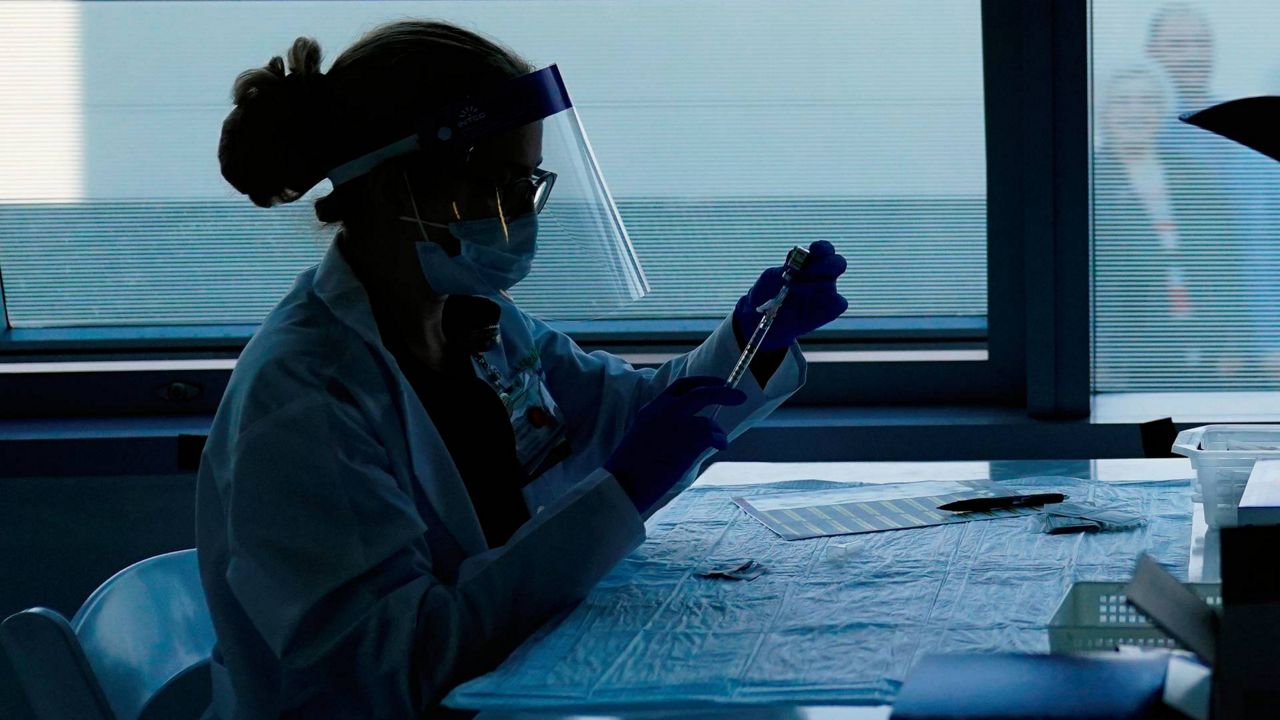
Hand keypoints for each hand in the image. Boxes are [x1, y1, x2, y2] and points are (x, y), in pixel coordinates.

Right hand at [605, 376, 746, 512]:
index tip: (714, 383)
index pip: (680, 386)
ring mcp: (678, 422)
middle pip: (701, 392)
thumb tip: (686, 434)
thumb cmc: (631, 469)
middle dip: (722, 392)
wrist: (624, 482)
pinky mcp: (690, 437)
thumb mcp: (644, 438)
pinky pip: (714, 434)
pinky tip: (719, 447)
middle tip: (737, 396)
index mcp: (652, 408)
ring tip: (717, 444)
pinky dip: (721, 440)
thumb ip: (662, 428)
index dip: (701, 382)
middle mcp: (665, 410)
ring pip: (709, 420)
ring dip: (717, 431)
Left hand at [734, 241, 847, 351]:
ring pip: (833, 283)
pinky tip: (808, 306)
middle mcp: (821, 275)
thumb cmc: (768, 292)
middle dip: (826, 264)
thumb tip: (796, 272)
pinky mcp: (829, 311)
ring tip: (793, 289)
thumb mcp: (770, 277)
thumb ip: (783, 271)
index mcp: (810, 261)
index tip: (812, 250)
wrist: (763, 317)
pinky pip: (839, 304)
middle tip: (808, 270)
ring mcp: (826, 292)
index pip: (824, 249)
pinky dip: (827, 303)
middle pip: (838, 263)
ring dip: (814, 285)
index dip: (822, 248)